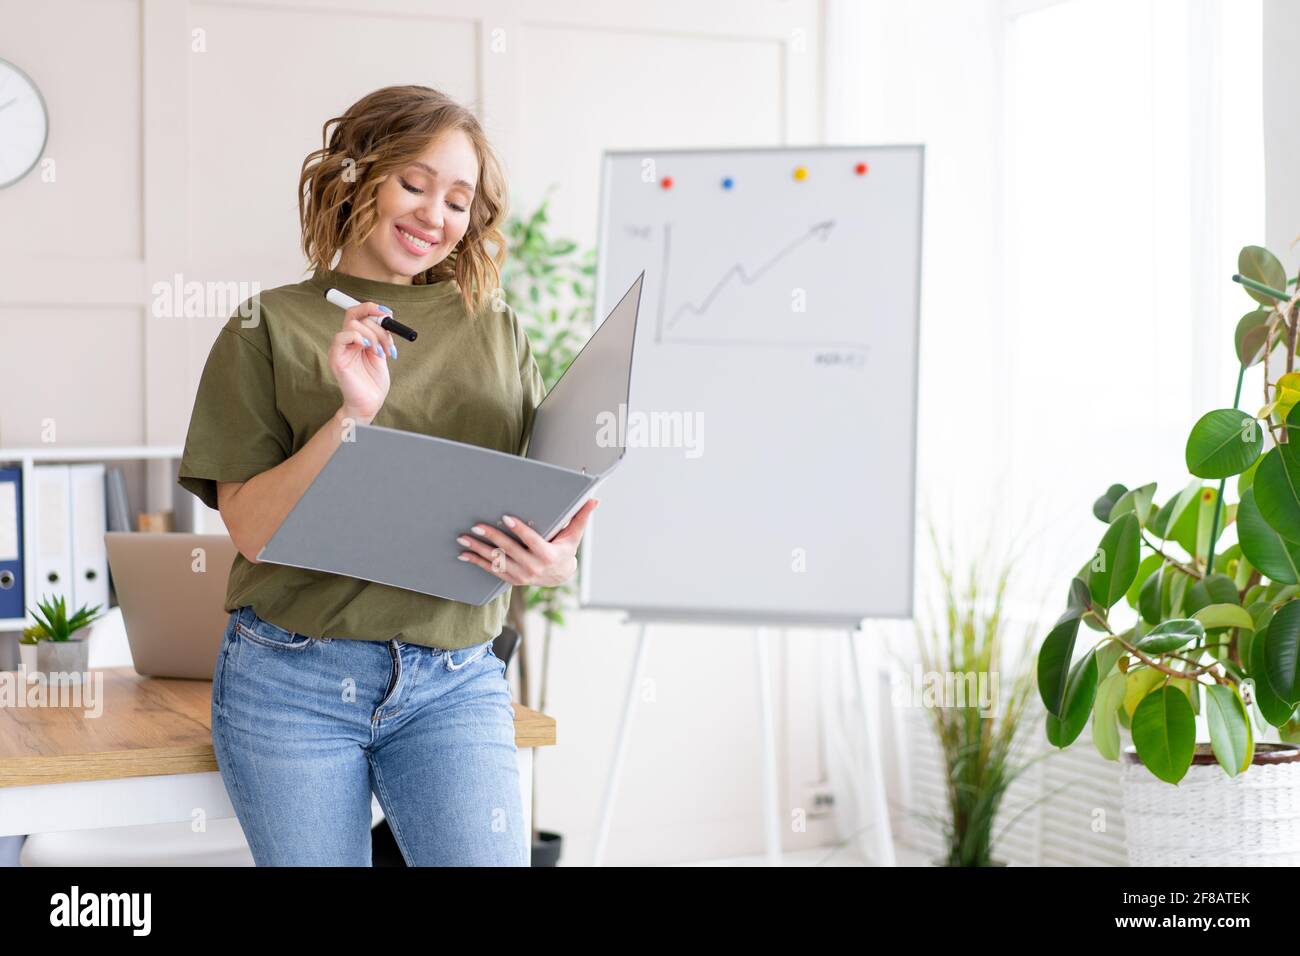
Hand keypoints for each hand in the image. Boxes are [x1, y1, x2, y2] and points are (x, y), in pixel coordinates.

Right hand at [328, 301, 396, 423]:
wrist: (370, 403)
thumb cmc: (374, 382)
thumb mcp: (382, 353)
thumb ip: (381, 336)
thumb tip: (386, 317)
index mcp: (357, 338)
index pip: (357, 313)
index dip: (371, 308)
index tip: (388, 313)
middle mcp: (346, 341)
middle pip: (356, 315)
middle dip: (378, 325)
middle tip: (389, 341)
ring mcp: (339, 349)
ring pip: (353, 324)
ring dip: (373, 335)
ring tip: (381, 353)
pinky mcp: (336, 358)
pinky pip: (341, 337)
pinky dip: (359, 337)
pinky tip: (370, 349)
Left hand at [456, 499, 599, 586]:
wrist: (559, 576)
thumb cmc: (565, 549)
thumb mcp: (574, 535)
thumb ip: (581, 517)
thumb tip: (595, 500)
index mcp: (548, 555)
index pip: (531, 541)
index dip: (519, 529)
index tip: (506, 517)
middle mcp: (533, 567)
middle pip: (509, 550)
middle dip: (491, 537)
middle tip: (476, 526)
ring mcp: (521, 575)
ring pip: (497, 561)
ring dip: (479, 549)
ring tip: (464, 538)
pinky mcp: (512, 579)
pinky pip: (492, 570)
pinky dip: (477, 562)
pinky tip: (464, 554)